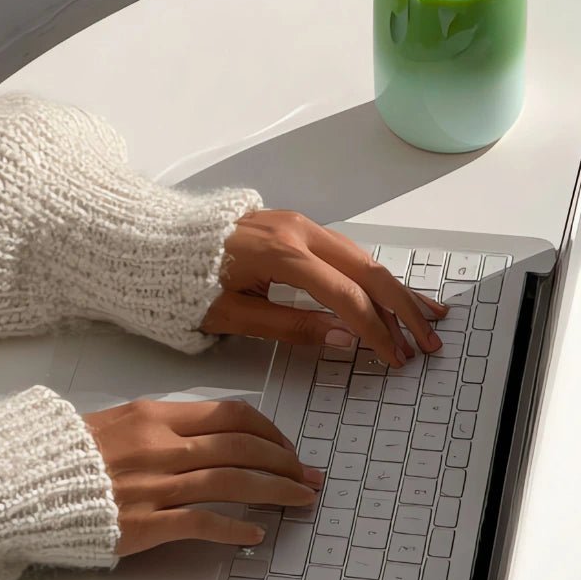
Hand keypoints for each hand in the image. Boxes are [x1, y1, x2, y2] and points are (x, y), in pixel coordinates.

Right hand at [84, 398, 319, 555]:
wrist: (23, 484)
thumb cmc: (67, 456)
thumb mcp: (117, 424)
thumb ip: (161, 429)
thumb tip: (207, 437)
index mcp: (155, 416)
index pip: (231, 415)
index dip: (270, 432)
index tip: (287, 447)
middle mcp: (161, 446)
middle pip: (242, 447)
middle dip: (285, 462)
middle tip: (308, 476)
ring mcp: (155, 485)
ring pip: (232, 481)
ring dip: (275, 491)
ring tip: (299, 501)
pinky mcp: (145, 523)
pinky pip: (203, 523)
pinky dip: (235, 528)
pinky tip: (256, 534)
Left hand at [202, 210, 446, 367]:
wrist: (152, 242)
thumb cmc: (183, 283)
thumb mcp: (232, 315)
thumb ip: (291, 327)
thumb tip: (345, 337)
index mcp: (282, 254)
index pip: (346, 297)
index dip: (375, 331)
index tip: (394, 357)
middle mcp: (298, 230)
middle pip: (366, 270)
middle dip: (402, 308)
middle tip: (428, 339)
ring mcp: (297, 222)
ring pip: (360, 256)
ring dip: (394, 288)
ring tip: (426, 314)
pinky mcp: (292, 223)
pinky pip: (343, 248)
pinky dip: (369, 272)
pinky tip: (388, 289)